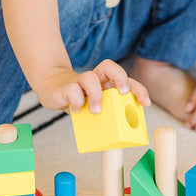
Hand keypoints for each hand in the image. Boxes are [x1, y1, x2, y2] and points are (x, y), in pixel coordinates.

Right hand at [35, 59, 150, 114]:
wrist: (51, 88)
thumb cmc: (79, 99)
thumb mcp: (97, 105)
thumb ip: (109, 110)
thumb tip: (126, 128)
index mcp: (106, 82)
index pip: (125, 78)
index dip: (138, 88)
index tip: (145, 103)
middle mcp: (95, 78)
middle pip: (109, 67)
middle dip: (120, 78)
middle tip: (123, 94)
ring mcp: (79, 81)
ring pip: (90, 77)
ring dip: (96, 95)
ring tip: (96, 111)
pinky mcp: (66, 87)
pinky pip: (73, 90)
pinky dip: (77, 101)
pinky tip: (77, 110)